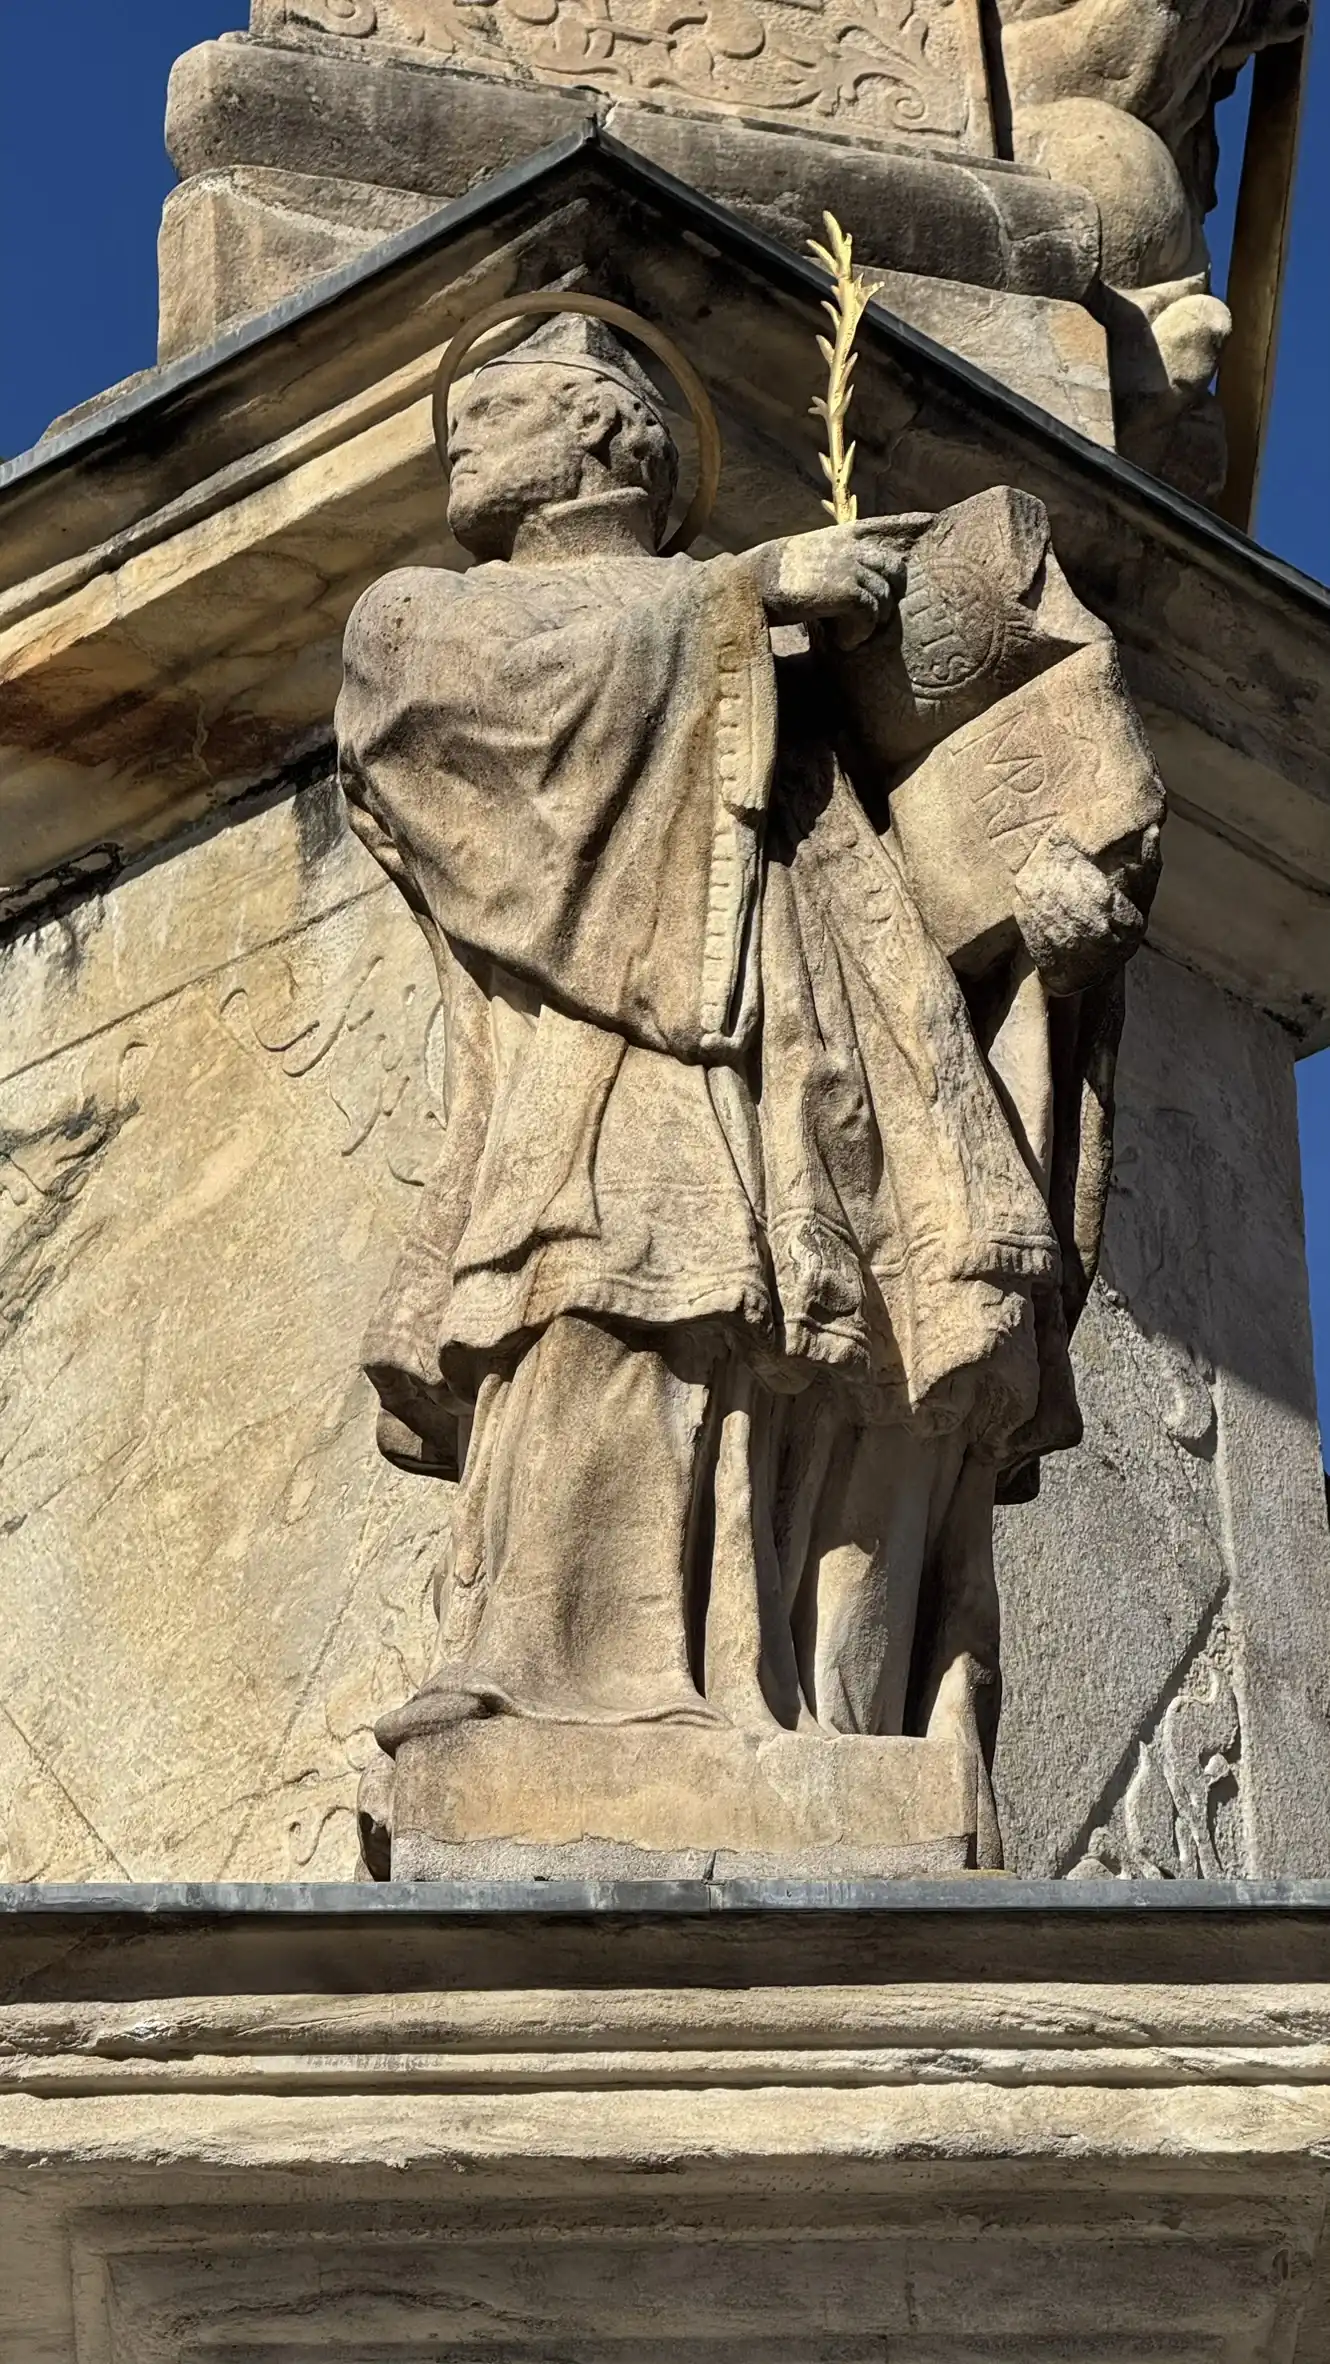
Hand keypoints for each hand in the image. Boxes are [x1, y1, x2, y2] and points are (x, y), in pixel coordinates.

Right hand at [747, 518, 918, 640]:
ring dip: (869, 625)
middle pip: (895, 570)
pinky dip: (858, 635)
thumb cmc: (778, 579)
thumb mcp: (811, 557)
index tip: (930, 521)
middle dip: (889, 598)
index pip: (885, 524)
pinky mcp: (848, 590)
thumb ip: (837, 559)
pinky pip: (870, 616)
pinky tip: (842, 642)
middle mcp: (853, 546)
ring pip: (883, 600)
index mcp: (844, 535)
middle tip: (867, 619)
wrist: (755, 584)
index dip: (910, 524)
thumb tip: (855, 581)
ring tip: (848, 636)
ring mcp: (852, 566)